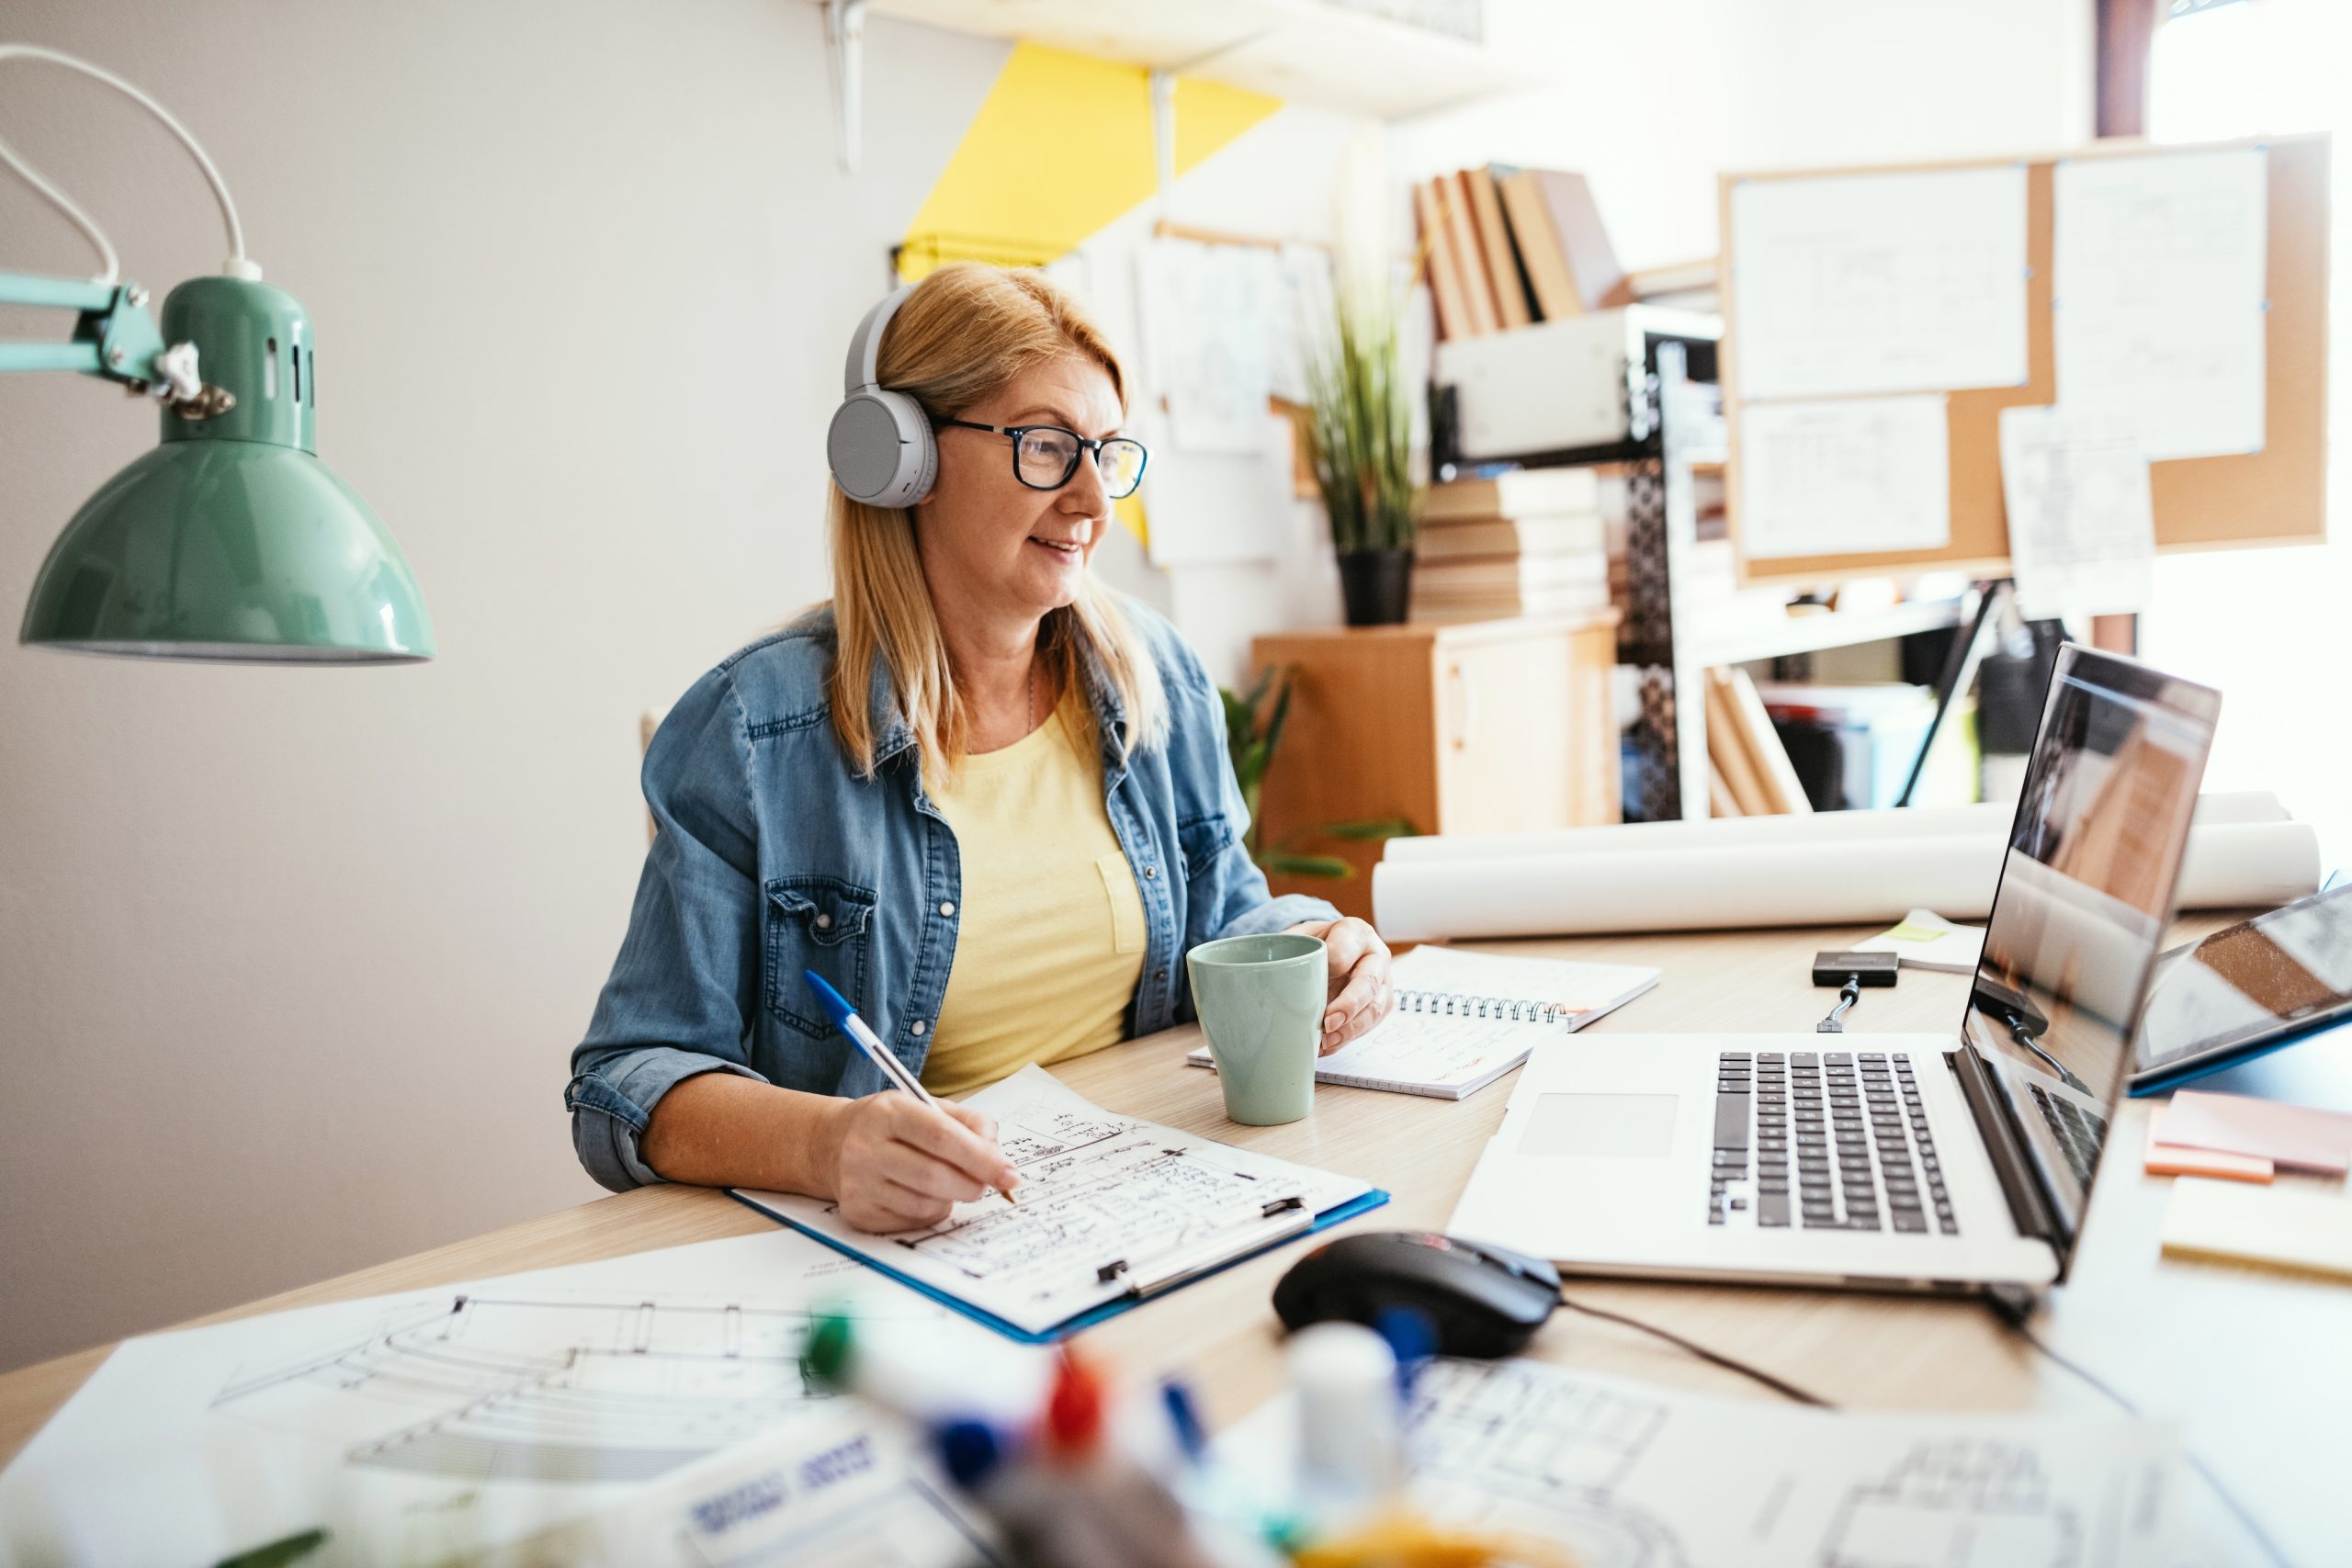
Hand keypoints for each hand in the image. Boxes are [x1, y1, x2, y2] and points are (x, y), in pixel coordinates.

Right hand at [823, 1093, 1018, 1232]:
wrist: (833, 1143)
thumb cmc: (893, 1125)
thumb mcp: (928, 1107)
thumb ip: (971, 1125)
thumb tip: (999, 1159)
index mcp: (888, 1111)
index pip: (941, 1136)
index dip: (981, 1158)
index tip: (1010, 1175)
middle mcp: (865, 1147)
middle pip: (934, 1176)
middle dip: (973, 1184)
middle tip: (987, 1185)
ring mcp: (857, 1183)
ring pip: (925, 1204)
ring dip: (951, 1199)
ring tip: (949, 1184)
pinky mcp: (857, 1212)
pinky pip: (911, 1221)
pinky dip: (930, 1212)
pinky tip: (923, 1195)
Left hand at [1287, 916, 1393, 1054]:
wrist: (1330, 952)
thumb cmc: (1313, 946)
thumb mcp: (1297, 939)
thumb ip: (1283, 952)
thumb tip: (1254, 973)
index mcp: (1355, 932)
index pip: (1346, 948)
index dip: (1331, 965)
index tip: (1312, 982)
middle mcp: (1375, 956)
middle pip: (1368, 982)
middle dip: (1348, 1005)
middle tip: (1327, 1023)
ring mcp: (1382, 982)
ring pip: (1374, 1008)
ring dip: (1350, 1029)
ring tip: (1326, 1041)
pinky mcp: (1380, 1005)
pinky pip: (1370, 1025)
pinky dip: (1348, 1038)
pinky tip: (1328, 1045)